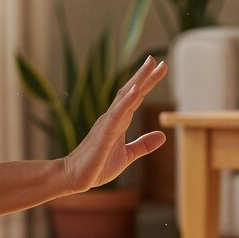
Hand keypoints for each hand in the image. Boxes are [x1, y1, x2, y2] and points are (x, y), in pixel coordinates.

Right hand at [60, 56, 167, 192]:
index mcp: (118, 121)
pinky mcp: (103, 134)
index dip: (147, 83)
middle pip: (131, 92)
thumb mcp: (127, 155)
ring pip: (125, 98)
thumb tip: (162, 136)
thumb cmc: (97, 166)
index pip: (136, 98)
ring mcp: (107, 124)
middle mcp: (112, 118)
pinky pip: (117, 115)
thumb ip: (143, 145)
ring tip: (150, 66)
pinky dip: (127, 102)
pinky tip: (136, 91)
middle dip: (144, 75)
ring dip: (138, 81)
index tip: (159, 68)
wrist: (75, 178)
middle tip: (157, 59)